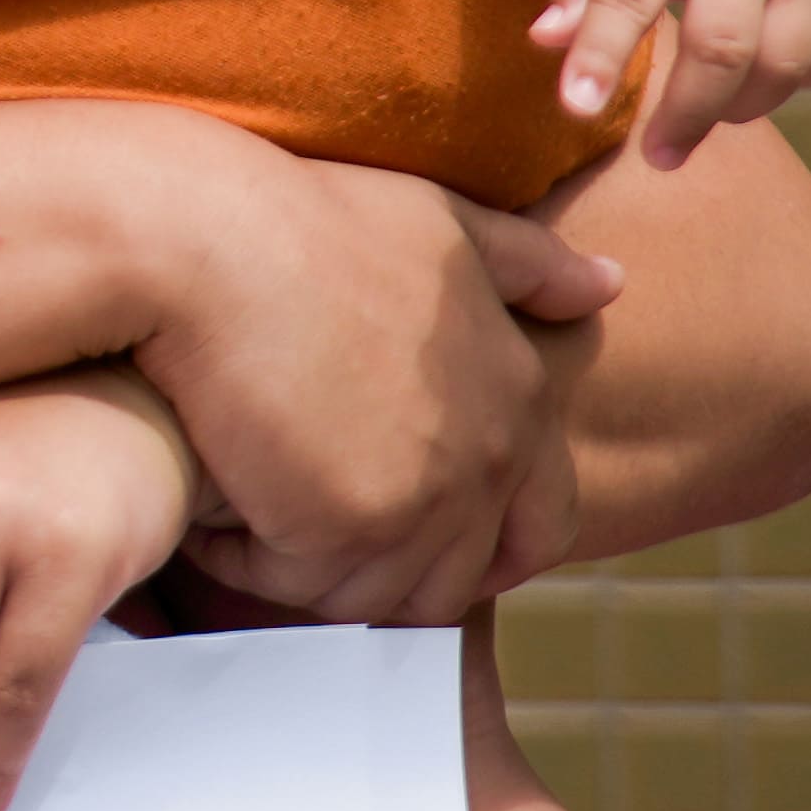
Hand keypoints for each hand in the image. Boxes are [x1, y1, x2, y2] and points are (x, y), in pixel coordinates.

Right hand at [127, 132, 620, 623]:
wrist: (199, 238)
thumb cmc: (301, 217)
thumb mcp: (431, 220)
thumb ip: (524, 261)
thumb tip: (611, 284)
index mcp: (520, 395)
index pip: (539, 524)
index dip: (480, 548)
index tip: (406, 535)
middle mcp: (490, 457)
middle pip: (448, 576)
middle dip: (377, 562)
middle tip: (301, 521)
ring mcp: (426, 500)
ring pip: (371, 593)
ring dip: (308, 565)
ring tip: (244, 503)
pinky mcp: (349, 527)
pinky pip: (298, 584)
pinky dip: (249, 559)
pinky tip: (210, 506)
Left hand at [537, 0, 810, 167]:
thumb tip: (544, 45)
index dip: (601, 57)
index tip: (577, 110)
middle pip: (725, 47)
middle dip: (690, 115)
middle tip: (660, 158)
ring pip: (789, 58)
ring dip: (748, 106)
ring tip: (709, 117)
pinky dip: (808, 78)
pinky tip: (768, 80)